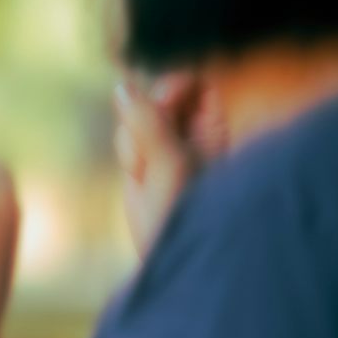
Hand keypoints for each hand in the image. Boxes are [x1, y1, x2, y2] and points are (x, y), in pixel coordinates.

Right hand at [114, 72, 226, 254]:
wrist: (166, 254)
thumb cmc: (183, 213)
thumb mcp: (170, 163)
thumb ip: (147, 122)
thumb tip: (121, 86)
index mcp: (215, 128)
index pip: (196, 84)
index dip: (176, 86)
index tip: (163, 102)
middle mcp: (192, 134)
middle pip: (161, 96)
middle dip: (148, 116)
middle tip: (153, 144)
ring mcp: (166, 147)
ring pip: (138, 117)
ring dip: (136, 139)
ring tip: (147, 170)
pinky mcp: (143, 162)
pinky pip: (128, 139)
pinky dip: (129, 152)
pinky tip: (138, 175)